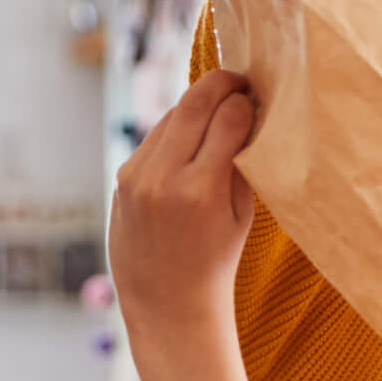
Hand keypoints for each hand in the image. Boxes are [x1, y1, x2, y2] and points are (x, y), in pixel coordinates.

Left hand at [110, 69, 255, 380]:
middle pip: (194, 104)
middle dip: (220, 84)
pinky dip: (177, 128)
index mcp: (202, 191)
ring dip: (197, 103)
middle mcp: (164, 178)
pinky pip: (154, 137)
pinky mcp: (123, 176)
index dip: (246, 102)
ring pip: (171, 115)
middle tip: (240, 78)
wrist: (165, 301)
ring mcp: (137, 176)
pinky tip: (194, 132)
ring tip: (220, 101)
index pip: (228, 120)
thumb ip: (241, 164)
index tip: (259, 97)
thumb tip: (248, 116)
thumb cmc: (215, 262)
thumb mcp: (241, 217)